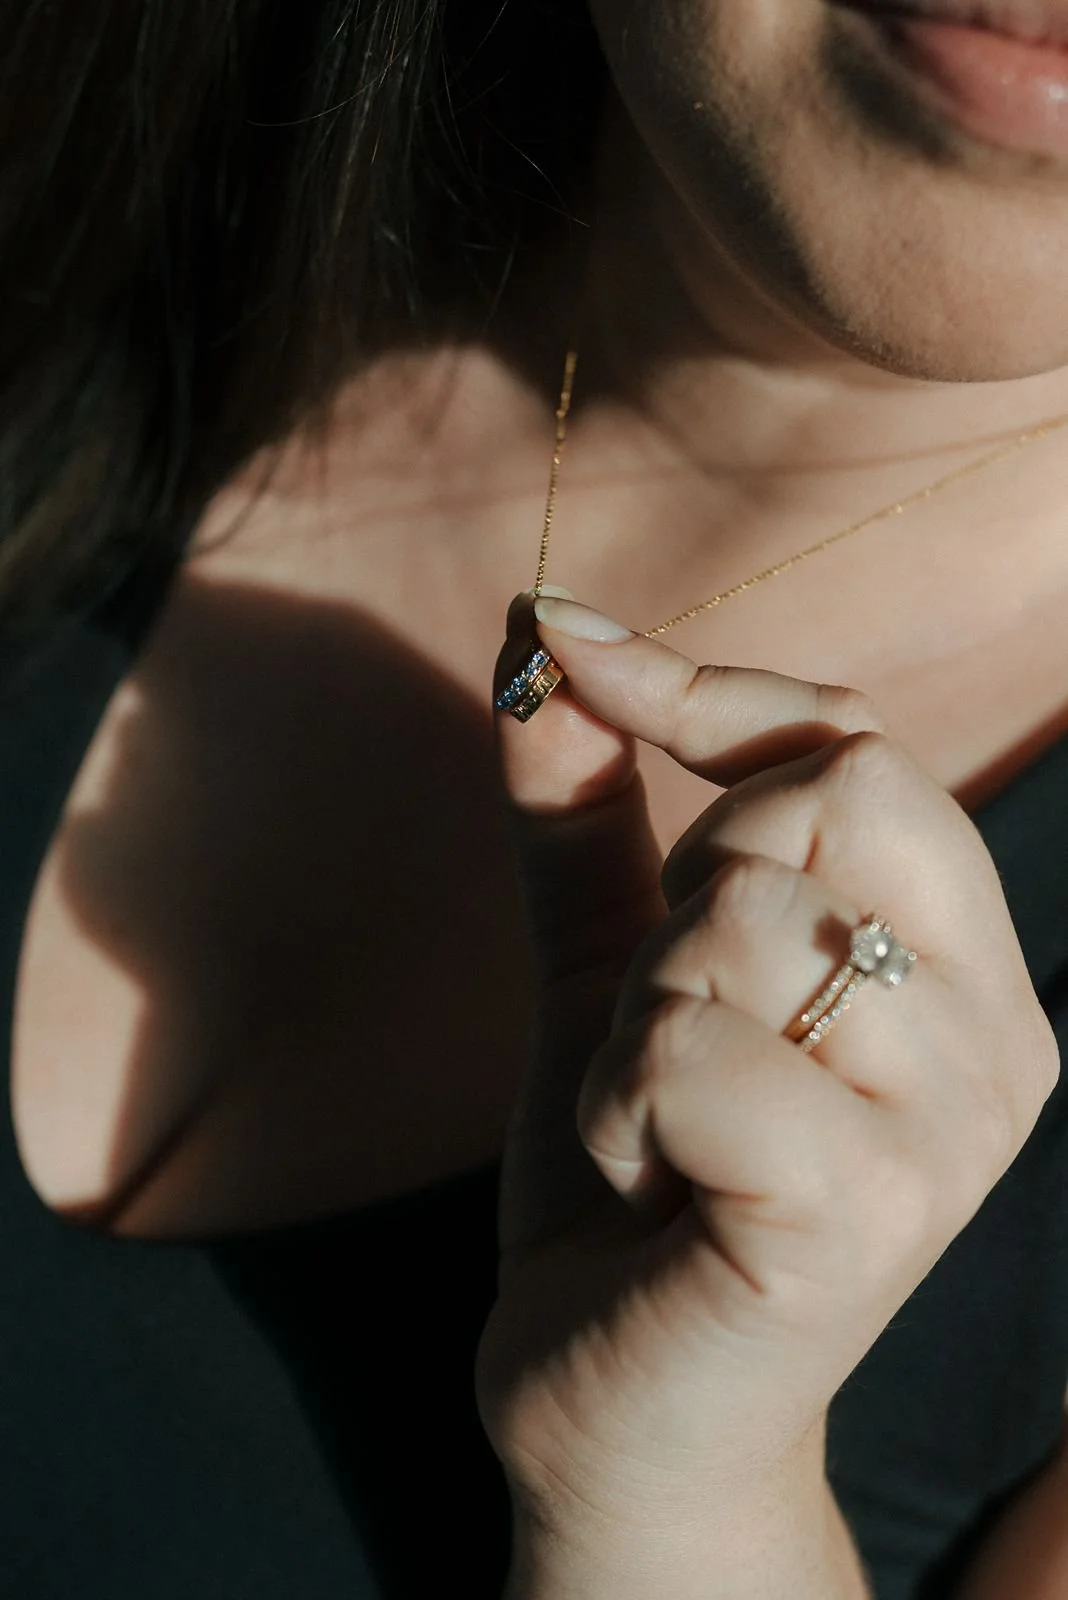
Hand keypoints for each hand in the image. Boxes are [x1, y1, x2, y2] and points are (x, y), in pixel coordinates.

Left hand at [476, 594, 1057, 1564]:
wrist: (624, 1412)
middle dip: (679, 898)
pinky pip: (690, 1048)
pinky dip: (615, 1102)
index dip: (709, 691)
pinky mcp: (864, 1214)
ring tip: (657, 1127)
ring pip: (737, 922)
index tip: (572, 649)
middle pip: (814, 803)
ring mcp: (946, 1131)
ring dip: (631, 1019)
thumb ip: (589, 813)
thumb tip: (538, 644)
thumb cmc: (640, 1181)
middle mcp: (995, 1038)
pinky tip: (648, 1187)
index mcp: (956, 966)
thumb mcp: (610, 970)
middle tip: (665, 1032)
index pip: (862, 745)